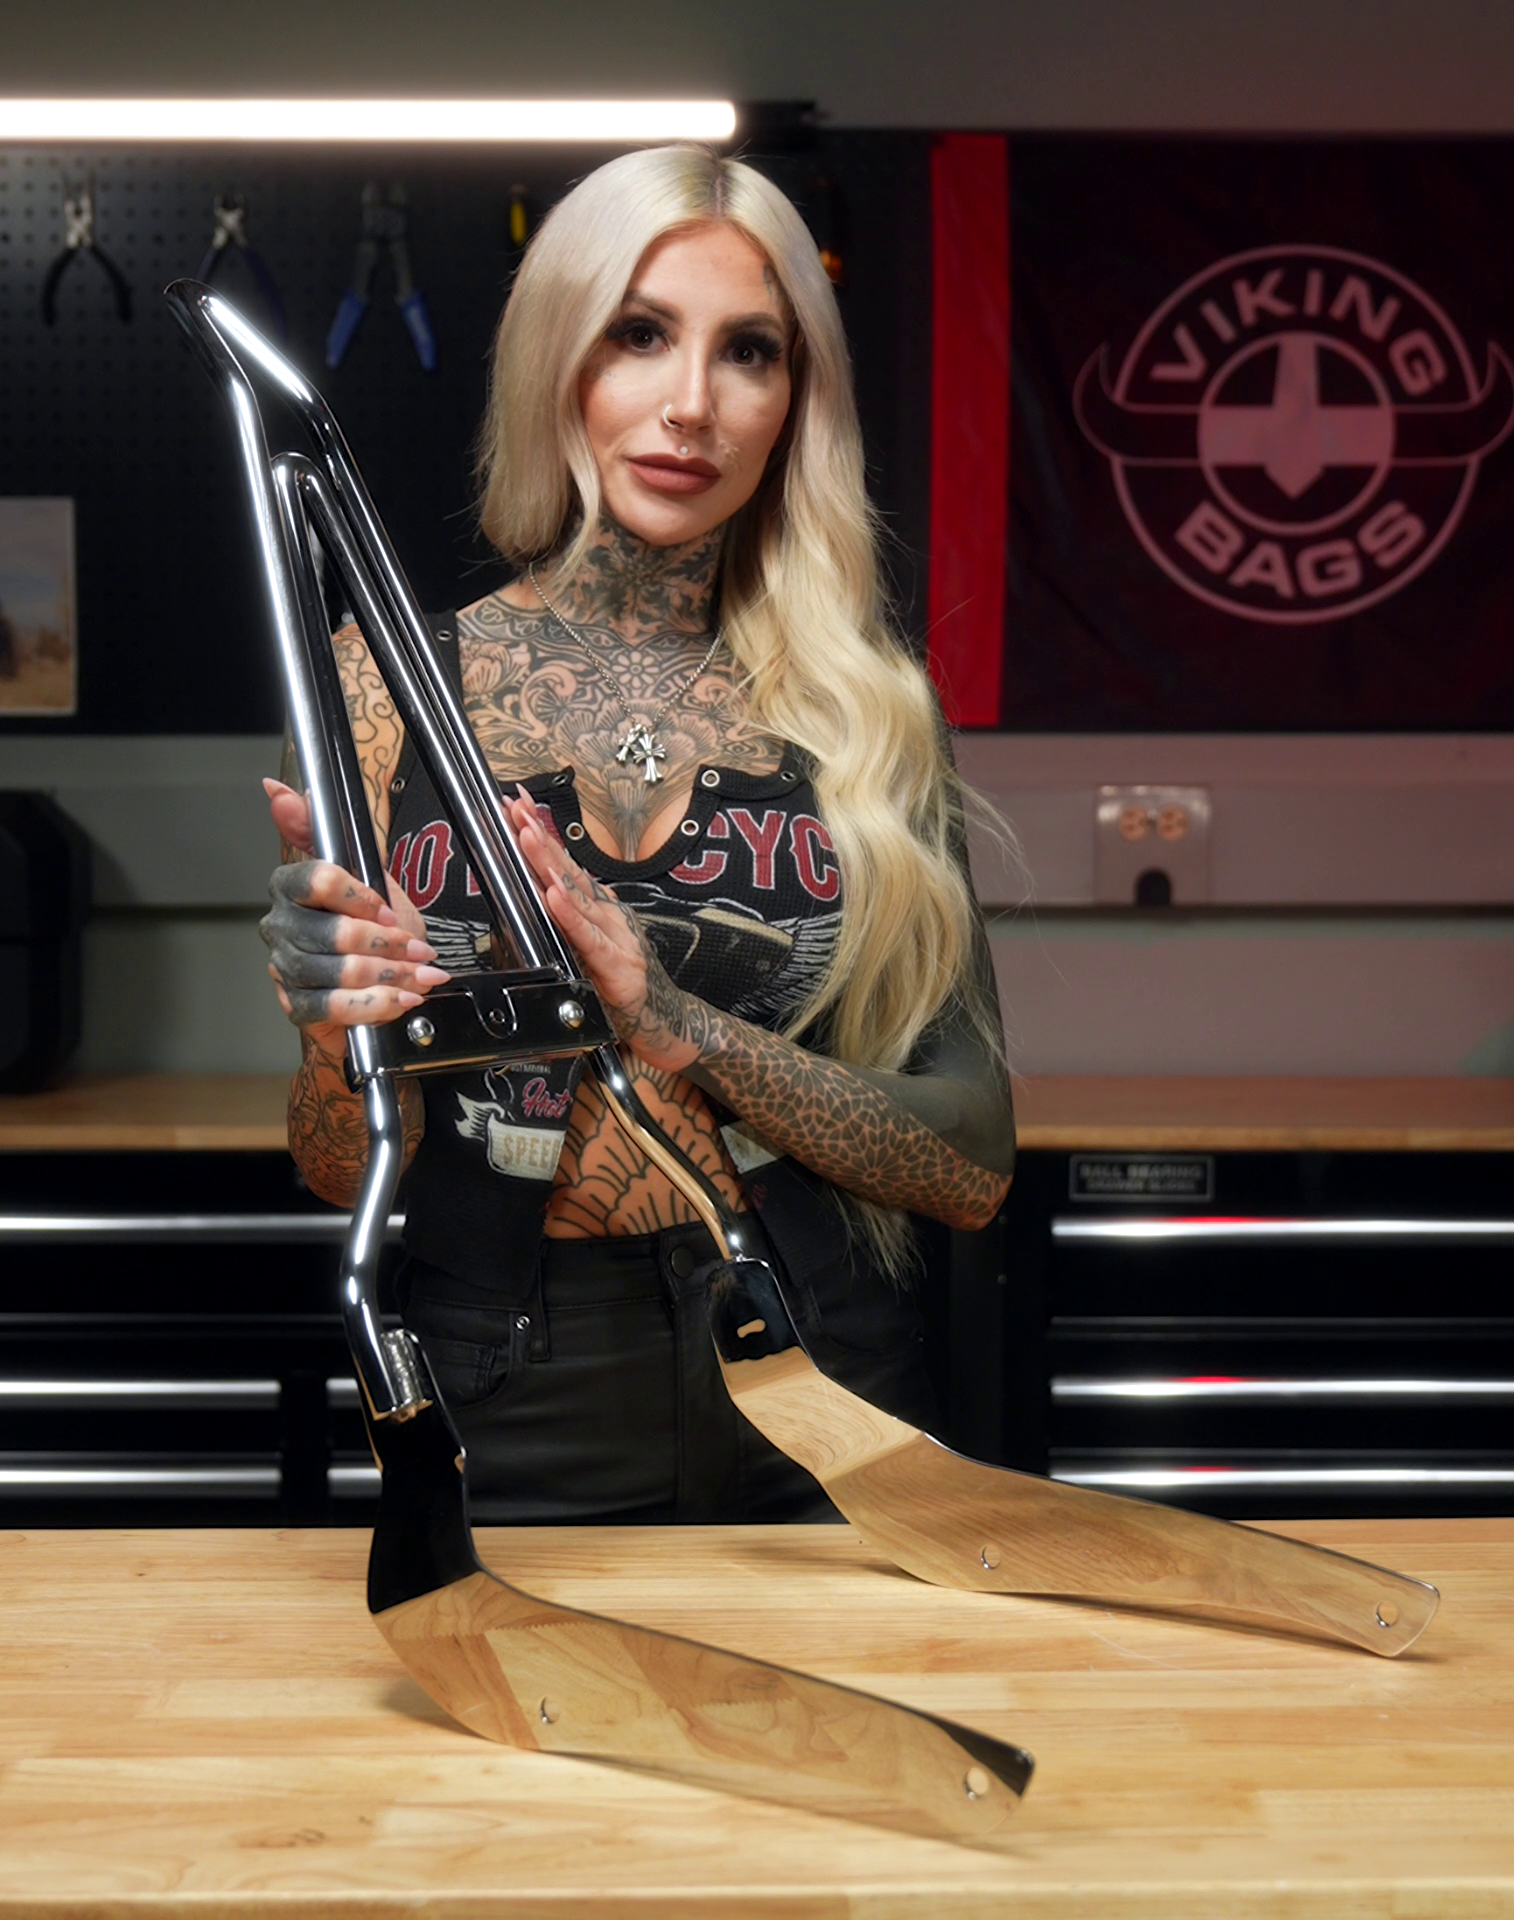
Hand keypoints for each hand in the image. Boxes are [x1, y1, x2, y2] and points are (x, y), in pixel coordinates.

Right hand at [260, 777, 450, 1036]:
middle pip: (332, 933)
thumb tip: (278, 792)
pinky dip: (375, 1005)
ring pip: (336, 972)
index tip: (390, 909)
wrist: (381, 978)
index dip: (360, 897)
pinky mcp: (296, 1005)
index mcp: (291, 886)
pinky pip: (332, 1007)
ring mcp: (285, 967)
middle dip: (386, 944)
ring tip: (419, 976)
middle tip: (419, 950)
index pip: (317, 880)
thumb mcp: (366, 872)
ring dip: (388, 976)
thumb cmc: (374, 925)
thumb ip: (324, 831)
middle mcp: (281, 925)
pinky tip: (400, 999)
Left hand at [504, 788, 700, 1074]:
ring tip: (527, 835)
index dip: (540, 833)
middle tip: (514, 806)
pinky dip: (569, 914)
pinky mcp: (616, 966)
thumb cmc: (625, 986)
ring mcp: (614, 937)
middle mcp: (608, 914)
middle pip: (567, 868)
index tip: (517, 804)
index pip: (563, 863)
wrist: (664, 1020)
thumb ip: (573, 921)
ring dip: (548, 862)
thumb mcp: (594, 945)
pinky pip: (587, 937)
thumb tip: (543, 893)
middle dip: (538, 834)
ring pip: (575, 894)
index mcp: (599, 907)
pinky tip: (553, 895)